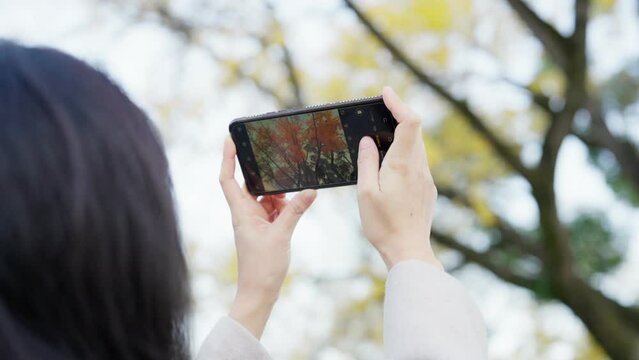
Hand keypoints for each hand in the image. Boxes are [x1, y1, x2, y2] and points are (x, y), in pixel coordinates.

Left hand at [219, 137, 316, 337]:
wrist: (260, 292)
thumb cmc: (262, 266)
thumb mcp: (282, 234)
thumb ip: (295, 210)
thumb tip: (310, 191)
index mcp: (241, 212)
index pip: (228, 178)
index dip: (227, 158)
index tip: (230, 139)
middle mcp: (245, 213)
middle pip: (250, 184)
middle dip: (264, 175)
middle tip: (277, 162)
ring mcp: (254, 221)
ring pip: (265, 197)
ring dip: (279, 195)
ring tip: (293, 195)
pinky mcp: (264, 229)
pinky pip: (274, 210)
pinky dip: (284, 207)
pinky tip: (296, 207)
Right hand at [356, 87, 441, 270]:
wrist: (408, 251)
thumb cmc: (383, 225)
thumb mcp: (366, 193)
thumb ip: (367, 163)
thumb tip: (368, 140)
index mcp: (403, 165)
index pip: (409, 122)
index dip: (399, 103)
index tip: (386, 93)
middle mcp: (419, 168)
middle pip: (414, 131)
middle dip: (398, 117)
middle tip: (379, 112)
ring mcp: (426, 179)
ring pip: (417, 147)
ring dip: (401, 137)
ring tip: (380, 139)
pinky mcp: (427, 189)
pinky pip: (418, 163)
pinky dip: (405, 154)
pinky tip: (390, 166)